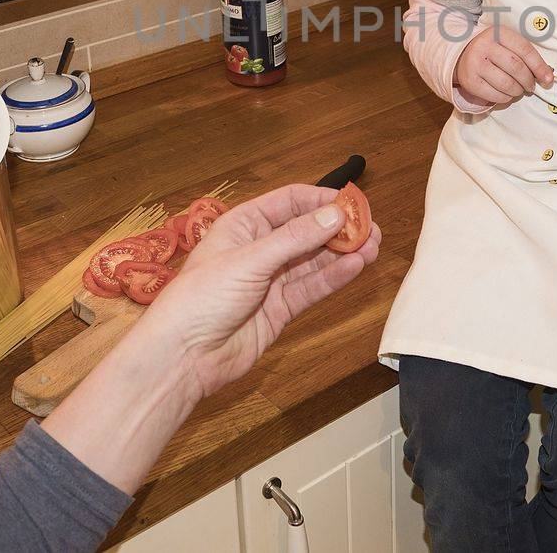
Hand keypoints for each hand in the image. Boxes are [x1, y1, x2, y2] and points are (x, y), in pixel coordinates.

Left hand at [142, 183, 382, 399]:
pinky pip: (312, 287)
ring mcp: (270, 280)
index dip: (322, 200)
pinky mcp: (279, 309)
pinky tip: (356, 266)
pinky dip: (334, 276)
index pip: (290, 202)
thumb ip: (295, 238)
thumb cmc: (201, 298)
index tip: (353, 203)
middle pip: (307, 230)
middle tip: (371, 227)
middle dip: (339, 228)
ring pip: (314, 260)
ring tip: (373, 245)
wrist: (184, 355)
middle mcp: (259, 249)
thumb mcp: (250, 260)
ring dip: (342, 252)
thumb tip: (334, 215)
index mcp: (244, 225)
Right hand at [453, 23, 554, 106]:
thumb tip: (548, 75)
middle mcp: (484, 46)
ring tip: (519, 90)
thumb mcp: (508, 44)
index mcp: (498, 33)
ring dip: (518, 91)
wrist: (462, 56)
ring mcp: (475, 64)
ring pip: (506, 83)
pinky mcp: (470, 81)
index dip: (539, 66)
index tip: (547, 78)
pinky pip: (495, 95)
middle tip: (531, 86)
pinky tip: (507, 94)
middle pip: (516, 68)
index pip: (525, 50)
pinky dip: (506, 98)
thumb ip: (527, 55)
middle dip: (529, 80)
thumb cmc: (493, 51)